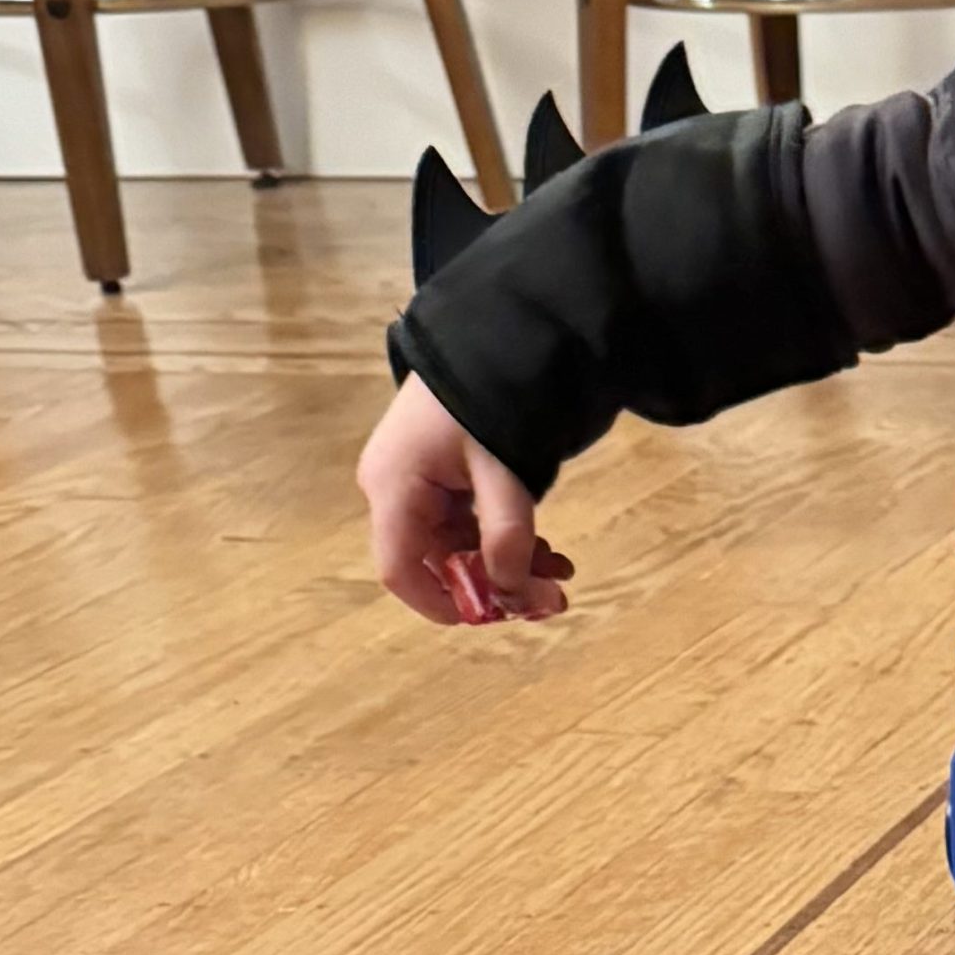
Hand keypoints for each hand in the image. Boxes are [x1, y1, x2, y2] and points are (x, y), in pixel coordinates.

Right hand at [358, 372, 574, 628]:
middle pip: (436, 563)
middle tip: (552, 598)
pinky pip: (468, 525)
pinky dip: (505, 541)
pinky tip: (546, 551)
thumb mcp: (503, 469)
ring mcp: (416, 484)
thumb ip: (508, 534)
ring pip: (458, 548)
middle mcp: (394, 490)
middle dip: (495, 585)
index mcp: (394, 487)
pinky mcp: (439, 477)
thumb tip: (515, 595)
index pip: (401, 570)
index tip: (495, 618)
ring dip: (507, 566)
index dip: (443, 604)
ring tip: (560, 573)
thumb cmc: (488, 394)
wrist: (495, 336)